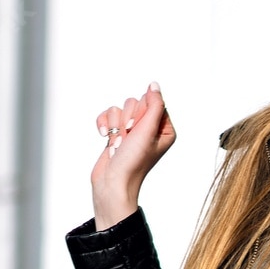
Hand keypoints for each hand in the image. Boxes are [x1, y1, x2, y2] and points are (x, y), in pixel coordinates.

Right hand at [91, 82, 175, 228]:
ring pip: (120, 108)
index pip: (153, 102)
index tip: (137, 130)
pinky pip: (108, 115)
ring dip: (115, 125)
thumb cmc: (133, 162)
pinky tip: (105, 138)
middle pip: (135, 102)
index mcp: (165, 130)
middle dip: (127, 119)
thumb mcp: (148, 130)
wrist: (112, 183)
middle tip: (127, 139)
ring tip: (118, 144)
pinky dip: (105, 125)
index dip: (142, 113)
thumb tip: (154, 85)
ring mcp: (132, 132)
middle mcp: (150, 130)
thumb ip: (154, 105)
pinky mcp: (117, 134)